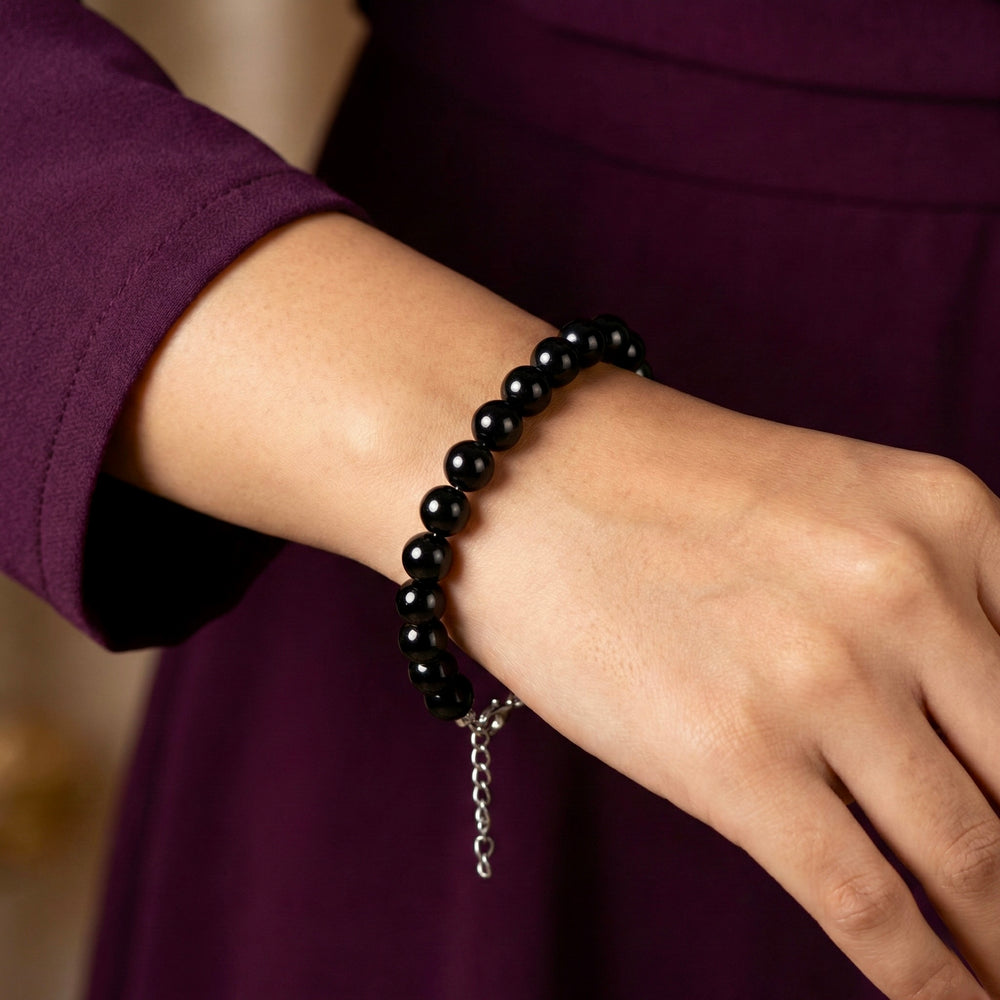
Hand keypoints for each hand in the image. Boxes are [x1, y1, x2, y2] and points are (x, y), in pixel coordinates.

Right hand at [454, 371, 999, 999]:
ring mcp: (821, 678)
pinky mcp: (733, 758)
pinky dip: (927, 979)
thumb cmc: (660, 491)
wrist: (518, 473)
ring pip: (969, 860)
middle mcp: (906, 593)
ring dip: (999, 942)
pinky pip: (866, 904)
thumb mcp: (833, 509)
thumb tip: (974, 752)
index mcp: (947, 516)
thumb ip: (927, 611)